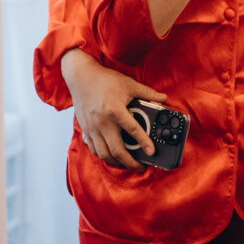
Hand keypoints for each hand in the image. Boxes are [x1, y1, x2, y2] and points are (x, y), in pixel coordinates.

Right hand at [63, 52, 167, 170]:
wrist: (80, 76)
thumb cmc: (104, 79)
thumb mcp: (129, 83)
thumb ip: (147, 93)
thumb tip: (164, 98)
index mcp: (115, 110)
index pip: (133, 131)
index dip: (144, 143)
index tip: (151, 152)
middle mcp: (102, 122)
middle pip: (117, 150)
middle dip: (130, 163)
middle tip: (140, 167)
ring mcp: (92, 128)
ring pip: (104, 154)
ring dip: (116, 163)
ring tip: (127, 164)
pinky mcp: (85, 129)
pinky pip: (93, 149)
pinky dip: (103, 156)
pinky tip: (111, 157)